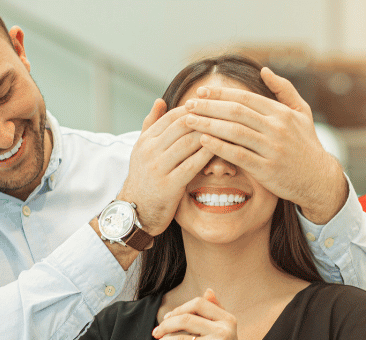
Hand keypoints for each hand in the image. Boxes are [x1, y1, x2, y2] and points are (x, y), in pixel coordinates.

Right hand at [118, 99, 217, 235]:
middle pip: (183, 126)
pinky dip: (208, 156)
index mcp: (145, 140)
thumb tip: (160, 101)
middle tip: (228, 114)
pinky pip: (192, 165)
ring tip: (230, 129)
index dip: (195, 109)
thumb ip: (151, 125)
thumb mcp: (142, 149)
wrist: (135, 211)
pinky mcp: (168, 185)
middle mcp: (150, 151)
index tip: (215, 106)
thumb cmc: (145, 178)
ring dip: (211, 134)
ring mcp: (158, 168)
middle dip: (206, 118)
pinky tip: (223, 151)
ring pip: (189, 143)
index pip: (173, 116)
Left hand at [152, 290, 242, 339]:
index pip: (199, 303)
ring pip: (177, 338)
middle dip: (165, 325)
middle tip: (155, 334)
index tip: (168, 319)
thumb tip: (208, 290)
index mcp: (228, 321)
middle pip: (185, 318)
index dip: (179, 309)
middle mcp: (224, 332)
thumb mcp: (222, 335)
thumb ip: (215, 313)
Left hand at [180, 68, 347, 223]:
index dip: (221, 93)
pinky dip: (219, 147)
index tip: (201, 92)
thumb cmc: (307, 145)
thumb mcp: (302, 113)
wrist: (319, 180)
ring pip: (234, 132)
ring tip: (188, 121)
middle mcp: (277, 128)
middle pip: (236, 112)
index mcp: (282, 113)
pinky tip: (202, 141)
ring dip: (208, 124)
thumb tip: (264, 70)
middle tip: (188, 104)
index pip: (245, 98)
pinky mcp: (267, 170)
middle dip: (209, 106)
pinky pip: (238, 155)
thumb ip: (284, 90)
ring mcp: (272, 149)